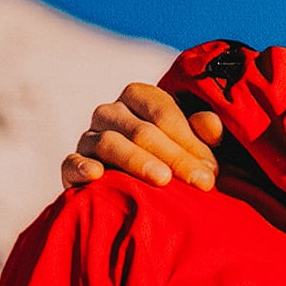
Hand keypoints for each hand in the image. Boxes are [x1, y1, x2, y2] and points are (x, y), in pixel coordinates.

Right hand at [63, 83, 223, 191]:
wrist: (137, 189)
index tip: (212, 171)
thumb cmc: (175, 159)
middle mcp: (111, 112)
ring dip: (138, 161)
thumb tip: (213, 126)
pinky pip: (71, 163)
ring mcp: (89, 137)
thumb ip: (205, 131)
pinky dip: (81, 167)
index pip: (164, 113)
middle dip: (176, 157)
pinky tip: (97, 175)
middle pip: (142, 131)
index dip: (191, 141)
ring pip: (110, 143)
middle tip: (202, 183)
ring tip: (163, 180)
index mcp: (139, 96)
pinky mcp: (71, 166)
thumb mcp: (194, 142)